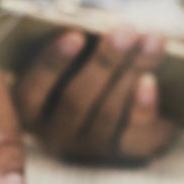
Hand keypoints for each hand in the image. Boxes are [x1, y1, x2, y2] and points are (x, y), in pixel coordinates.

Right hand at [15, 29, 175, 161]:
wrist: (125, 108)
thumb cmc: (88, 70)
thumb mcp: (74, 60)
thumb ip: (77, 48)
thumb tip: (98, 30)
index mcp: (31, 110)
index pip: (32, 92)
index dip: (52, 63)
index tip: (76, 35)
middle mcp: (55, 135)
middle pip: (76, 101)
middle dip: (104, 62)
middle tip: (126, 32)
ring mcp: (90, 147)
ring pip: (108, 112)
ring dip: (133, 71)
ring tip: (152, 41)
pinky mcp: (123, 152)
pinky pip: (133, 131)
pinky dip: (142, 104)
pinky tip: (151, 79)